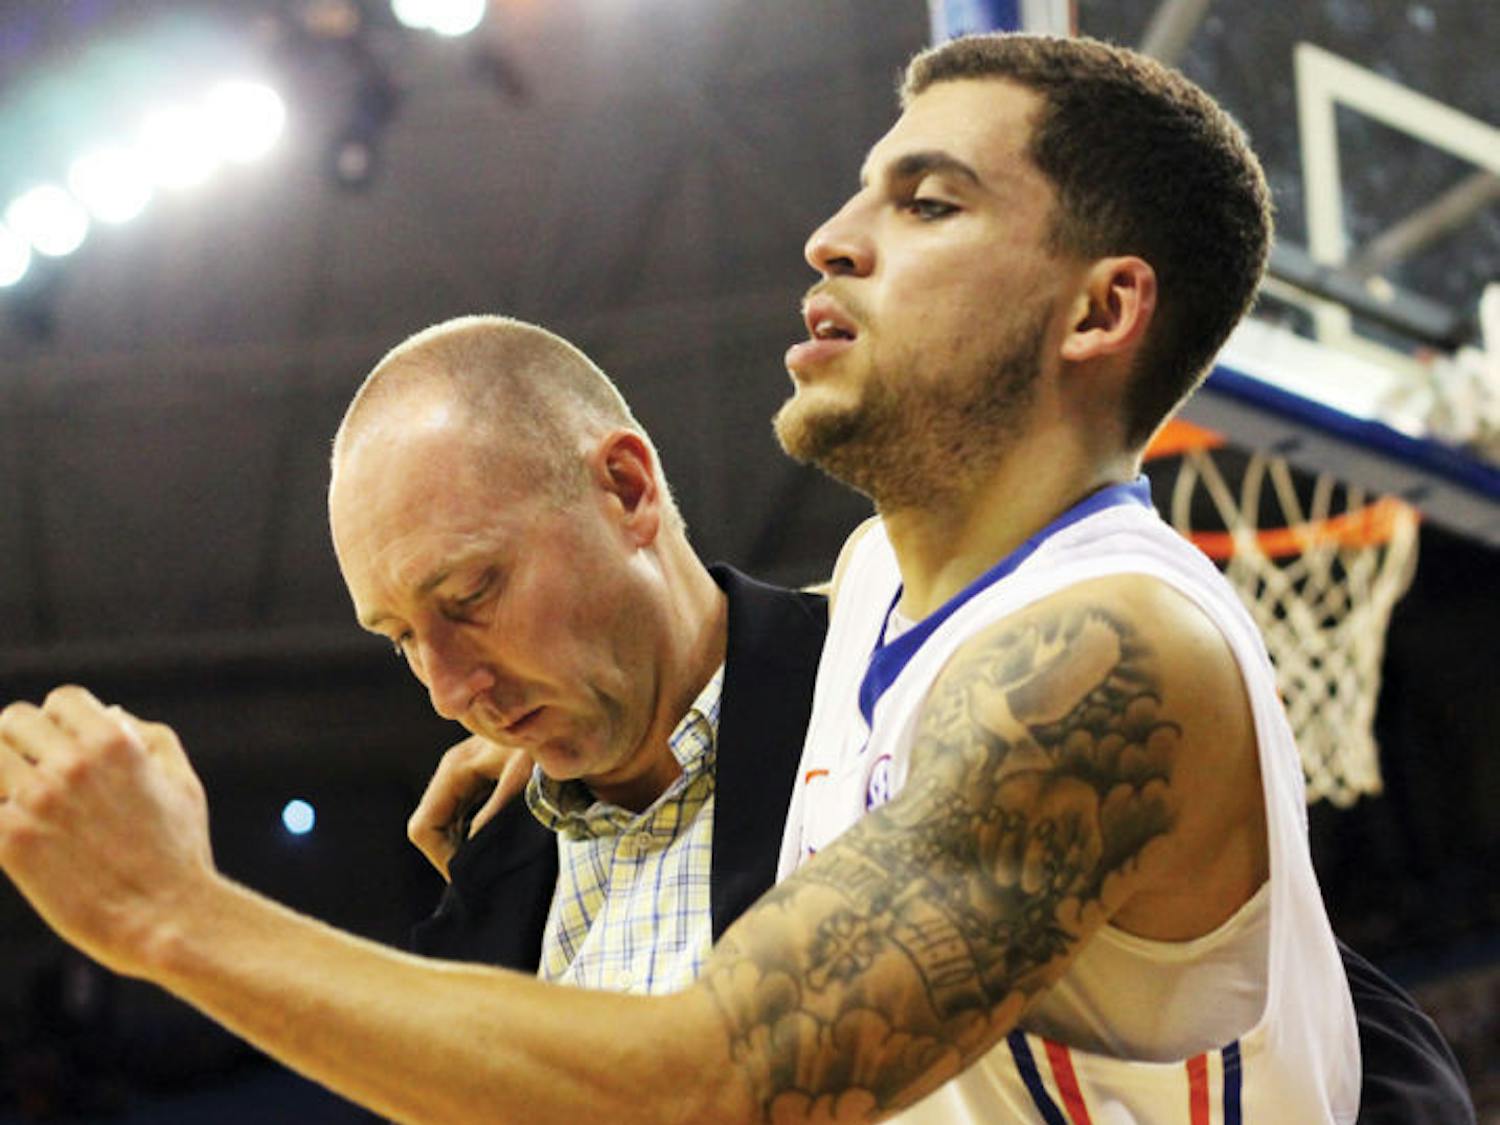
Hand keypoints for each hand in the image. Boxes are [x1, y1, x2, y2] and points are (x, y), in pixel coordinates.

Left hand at [0, 686, 213, 977]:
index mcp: (115, 741)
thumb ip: (152, 737)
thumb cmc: (180, 852)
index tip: (62, 748)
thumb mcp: (182, 782)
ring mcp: (38, 801)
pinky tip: (12, 835)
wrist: (165, 918)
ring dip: (0, 776)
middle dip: (20, 742)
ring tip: (15, 800)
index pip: (61, 701)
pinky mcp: (12, 842)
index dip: (61, 722)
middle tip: (28, 772)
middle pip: (13, 721)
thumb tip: (112, 713)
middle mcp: (72, 763)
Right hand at [407, 735, 532, 880]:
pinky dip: (476, 839)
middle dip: (453, 858)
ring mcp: (465, 778)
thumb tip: (474, 844)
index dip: (441, 858)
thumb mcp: (523, 775)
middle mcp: (454, 774)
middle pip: (432, 829)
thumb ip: (497, 808)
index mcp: (455, 770)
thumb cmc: (545, 741)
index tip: (470, 879)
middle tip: (485, 879)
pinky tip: (500, 849)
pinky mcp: (481, 783)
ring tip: (494, 868)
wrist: (567, 721)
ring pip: (447, 827)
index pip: (424, 826)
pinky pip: (465, 819)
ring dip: (465, 850)